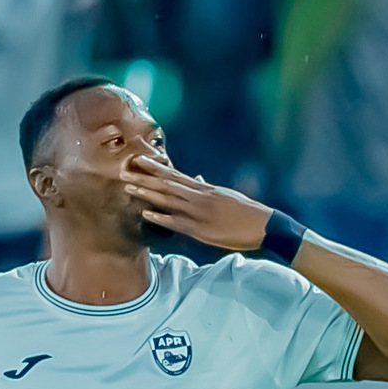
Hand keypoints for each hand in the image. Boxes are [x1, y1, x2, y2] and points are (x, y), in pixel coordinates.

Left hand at [121, 152, 272, 256]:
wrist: (264, 225)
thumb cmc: (246, 211)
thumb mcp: (225, 195)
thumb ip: (207, 188)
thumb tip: (197, 178)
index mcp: (204, 188)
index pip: (175, 173)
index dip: (155, 166)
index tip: (139, 158)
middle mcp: (199, 196)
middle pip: (167, 183)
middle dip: (144, 176)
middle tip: (123, 169)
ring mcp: (199, 213)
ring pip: (168, 200)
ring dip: (147, 193)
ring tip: (128, 186)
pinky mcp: (201, 230)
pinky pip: (176, 223)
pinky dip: (160, 218)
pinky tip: (145, 214)